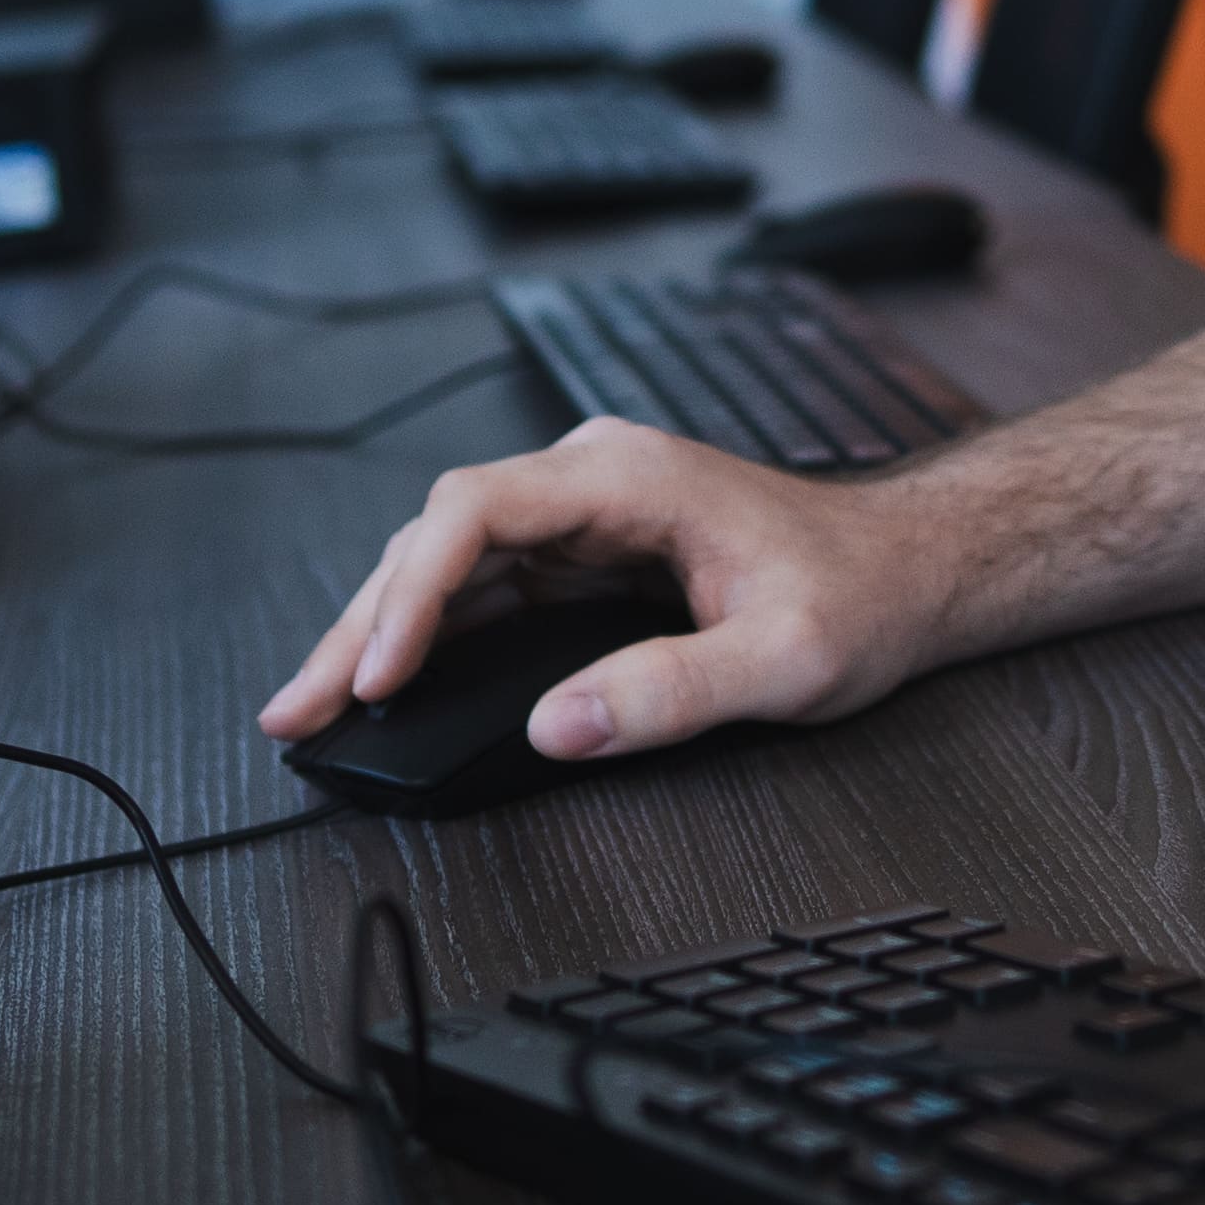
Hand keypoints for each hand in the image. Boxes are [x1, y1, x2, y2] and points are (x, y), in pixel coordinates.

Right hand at [255, 418, 968, 767]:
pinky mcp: (583, 556)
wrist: (907, 570)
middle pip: (439, 537)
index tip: (380, 672)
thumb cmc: (858, 597)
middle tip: (298, 710)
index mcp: (628, 477)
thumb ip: (671, 693)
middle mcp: (592, 478)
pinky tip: (384, 686)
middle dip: (362, 625)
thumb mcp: (784, 661)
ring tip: (312, 708)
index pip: (477, 511)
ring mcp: (582, 515)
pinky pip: (481, 590)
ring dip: (379, 634)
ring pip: (446, 563)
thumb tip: (553, 726)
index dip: (412, 593)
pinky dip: (425, 639)